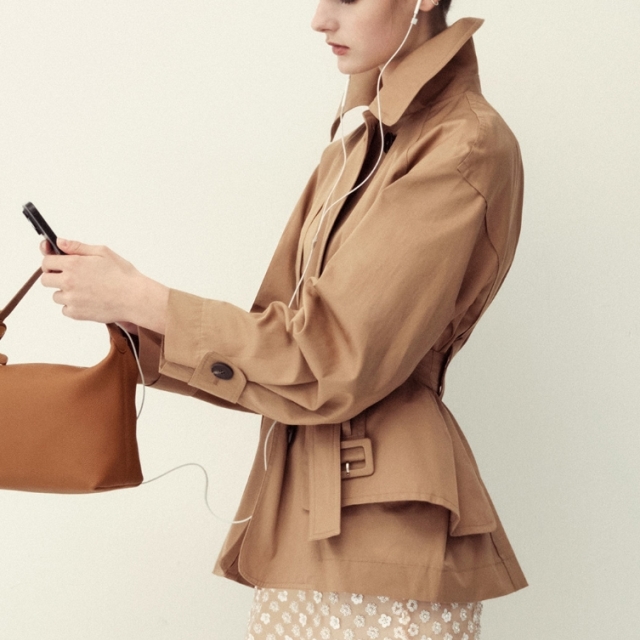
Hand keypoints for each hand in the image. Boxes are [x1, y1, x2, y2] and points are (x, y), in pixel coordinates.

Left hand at [40, 239, 168, 333]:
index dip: (52, 262)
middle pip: (46, 280)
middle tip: (72, 277)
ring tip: (85, 290)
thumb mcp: (103, 252)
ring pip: (56, 296)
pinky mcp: (77, 314)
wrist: (135, 298)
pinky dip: (73, 306)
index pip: (46, 262)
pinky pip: (65, 310)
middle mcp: (69, 282)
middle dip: (55, 277)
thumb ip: (78, 247)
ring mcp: (72, 299)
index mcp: (74, 264)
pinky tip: (88, 301)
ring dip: (65, 293)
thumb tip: (59, 242)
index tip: (59, 264)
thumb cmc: (123, 275)